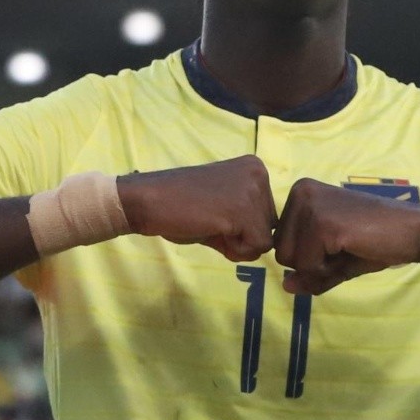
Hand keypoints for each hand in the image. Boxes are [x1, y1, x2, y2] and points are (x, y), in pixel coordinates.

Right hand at [117, 155, 275, 261]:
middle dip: (242, 236)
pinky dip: (234, 250)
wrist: (149, 200)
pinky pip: (257, 248)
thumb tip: (270, 242)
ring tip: (211, 226)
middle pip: (270, 227)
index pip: (268, 214)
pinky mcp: (243, 211)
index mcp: (255, 168)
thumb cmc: (180, 205)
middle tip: (211, 222)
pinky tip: (213, 231)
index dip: (242, 226)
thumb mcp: (224, 203)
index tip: (216, 214)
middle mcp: (259, 174)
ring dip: (237, 244)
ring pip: (265, 240)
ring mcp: (252, 191)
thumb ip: (248, 216)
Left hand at [273, 178, 419, 294]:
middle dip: (312, 264)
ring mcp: (310, 206)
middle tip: (345, 247)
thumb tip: (285, 286)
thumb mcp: (335, 259)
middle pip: (281, 253)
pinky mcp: (322, 223)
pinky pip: (307, 267)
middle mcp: (299, 192)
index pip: (280, 243)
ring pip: (290, 261)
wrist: (414, 231)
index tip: (338, 243)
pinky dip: (328, 271)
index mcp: (300, 193)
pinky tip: (351, 248)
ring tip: (348, 247)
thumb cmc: (376, 241)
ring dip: (320, 268)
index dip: (309, 258)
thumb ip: (308, 273)